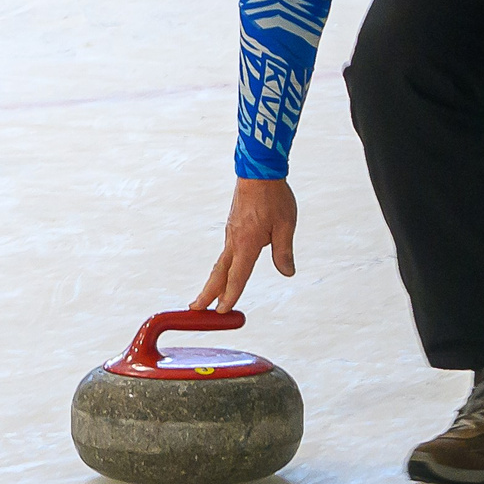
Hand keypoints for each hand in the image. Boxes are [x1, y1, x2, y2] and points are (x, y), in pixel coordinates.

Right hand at [192, 178, 296, 311]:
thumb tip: (287, 273)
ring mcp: (231, 233)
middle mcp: (234, 241)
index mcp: (246, 244)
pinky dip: (222, 267)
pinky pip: (226, 251)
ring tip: (208, 297)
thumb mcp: (286, 225)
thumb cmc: (274, 197)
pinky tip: (227, 270)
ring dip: (213, 282)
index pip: (237, 277)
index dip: (230, 296)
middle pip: (219, 273)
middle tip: (196, 310)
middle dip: (207, 293)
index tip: (221, 312)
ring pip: (220, 263)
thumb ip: (284, 251)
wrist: (259, 171)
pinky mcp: (233, 225)